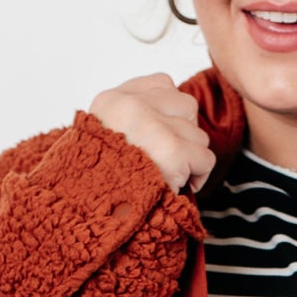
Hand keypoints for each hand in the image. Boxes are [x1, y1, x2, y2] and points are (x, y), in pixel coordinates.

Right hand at [88, 72, 215, 196]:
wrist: (91, 212)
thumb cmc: (101, 182)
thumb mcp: (104, 136)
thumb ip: (133, 116)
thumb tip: (172, 114)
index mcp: (112, 100)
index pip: (163, 84)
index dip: (170, 114)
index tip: (158, 137)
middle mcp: (131, 106)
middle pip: (187, 106)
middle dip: (184, 135)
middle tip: (164, 160)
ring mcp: (152, 127)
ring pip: (199, 134)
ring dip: (189, 159)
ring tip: (165, 175)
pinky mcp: (172, 153)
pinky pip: (205, 158)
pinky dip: (197, 176)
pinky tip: (175, 185)